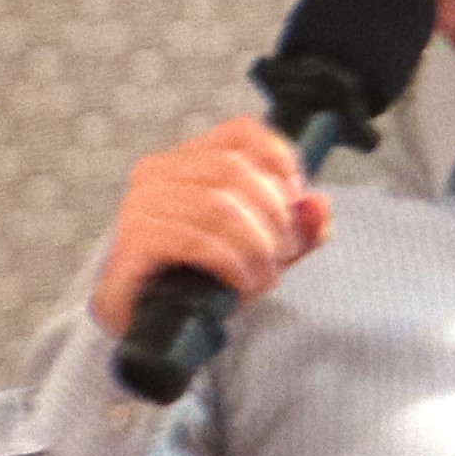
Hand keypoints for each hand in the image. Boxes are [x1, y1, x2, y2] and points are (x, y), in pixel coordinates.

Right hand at [88, 117, 328, 340]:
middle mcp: (158, 172)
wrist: (150, 323)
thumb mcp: (261, 250)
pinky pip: (195, 239)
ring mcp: (141, 203)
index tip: (297, 198)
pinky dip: (230, 262)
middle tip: (284, 252)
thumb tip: (319, 205)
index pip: (241, 132)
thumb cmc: (200, 277)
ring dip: (255, 245)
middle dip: (273, 214)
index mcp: (188, 159)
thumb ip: (296, 229)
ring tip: (265, 275)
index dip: (280, 158)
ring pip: (218, 205)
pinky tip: (241, 283)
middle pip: (234, 170)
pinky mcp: (135, 239)